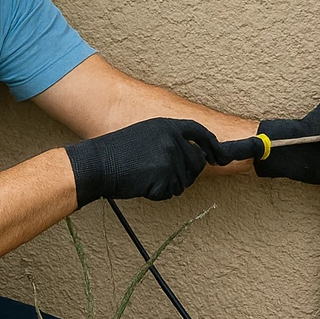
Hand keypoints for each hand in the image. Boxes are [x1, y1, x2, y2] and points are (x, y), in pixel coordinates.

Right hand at [66, 118, 224, 206]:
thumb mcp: (147, 135)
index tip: (221, 158)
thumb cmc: (118, 152)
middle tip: (156, 172)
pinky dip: (158, 193)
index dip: (213, 146)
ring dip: (168, 184)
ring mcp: (170, 157)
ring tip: (144, 175)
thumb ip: (171, 141)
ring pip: (184, 181)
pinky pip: (171, 192)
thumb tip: (199, 156)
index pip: (200, 132)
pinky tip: (142, 184)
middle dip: (184, 173)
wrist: (98, 163)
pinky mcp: (165, 175)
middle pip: (196, 163)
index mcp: (168, 125)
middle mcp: (173, 138)